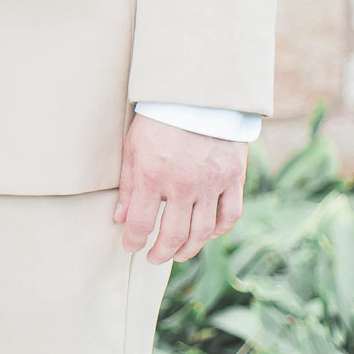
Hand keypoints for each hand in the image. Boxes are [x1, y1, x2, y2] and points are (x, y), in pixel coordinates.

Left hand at [115, 114, 247, 263]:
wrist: (196, 96)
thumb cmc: (157, 119)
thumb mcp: (132, 148)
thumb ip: (129, 186)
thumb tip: (120, 218)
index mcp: (153, 176)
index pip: (142, 223)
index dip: (134, 241)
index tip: (130, 247)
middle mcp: (183, 185)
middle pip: (174, 234)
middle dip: (161, 252)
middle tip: (153, 258)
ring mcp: (211, 183)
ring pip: (203, 231)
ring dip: (189, 249)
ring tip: (178, 254)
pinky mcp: (233, 178)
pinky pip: (230, 215)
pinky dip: (219, 230)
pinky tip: (208, 235)